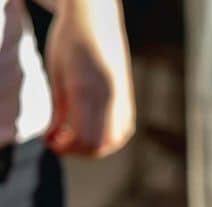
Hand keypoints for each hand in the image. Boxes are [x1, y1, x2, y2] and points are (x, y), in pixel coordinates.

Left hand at [45, 0, 134, 157]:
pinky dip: (104, 138)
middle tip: (59, 140)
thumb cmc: (71, 42)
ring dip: (91, 146)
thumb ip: (59, 111)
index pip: (83, 139)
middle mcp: (112, 100)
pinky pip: (120, 134)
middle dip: (77, 150)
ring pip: (111, 143)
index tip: (51, 141)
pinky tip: (89, 127)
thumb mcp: (58, 77)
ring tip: (72, 133)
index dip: (65, 148)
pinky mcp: (129, 104)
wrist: (97, 19)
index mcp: (90, 91)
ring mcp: (125, 103)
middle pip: (98, 146)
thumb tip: (55, 139)